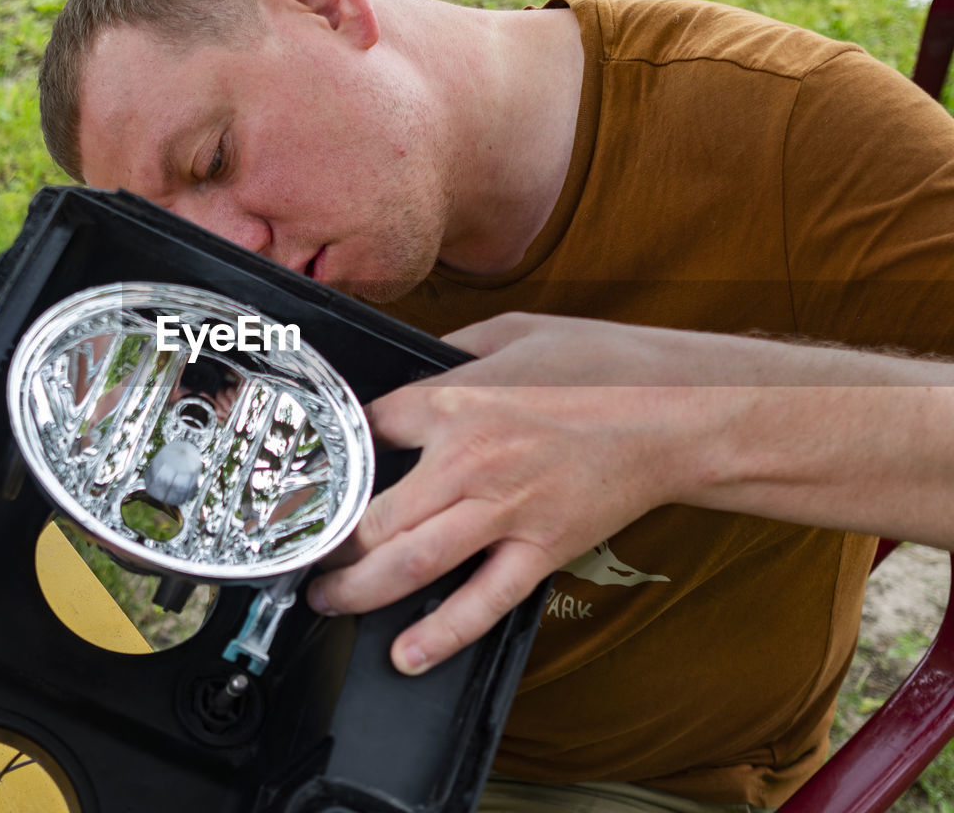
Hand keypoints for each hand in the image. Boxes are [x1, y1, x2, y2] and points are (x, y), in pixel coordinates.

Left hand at [306, 313, 735, 674]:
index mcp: (456, 401)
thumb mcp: (513, 330)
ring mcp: (505, 511)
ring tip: (326, 601)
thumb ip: (454, 352)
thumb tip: (418, 364)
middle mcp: (469, 461)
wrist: (682, 410)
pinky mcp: (542, 549)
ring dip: (358, 591)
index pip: (369, 430)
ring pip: (411, 563)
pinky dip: (443, 635)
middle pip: (373, 512)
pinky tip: (407, 655)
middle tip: (303, 553)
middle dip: (328, 540)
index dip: (340, 451)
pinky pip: (483, 601)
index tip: (322, 470)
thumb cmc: (604, 364)